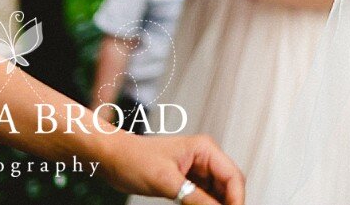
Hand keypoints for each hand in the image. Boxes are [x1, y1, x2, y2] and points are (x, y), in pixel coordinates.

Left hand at [95, 131, 244, 204]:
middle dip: (229, 203)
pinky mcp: (187, 179)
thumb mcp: (166, 182)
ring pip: (218, 192)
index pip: (233, 176)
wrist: (112, 158)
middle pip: (229, 185)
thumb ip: (195, 198)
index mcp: (205, 149)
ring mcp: (197, 168)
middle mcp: (205, 157)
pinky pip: (204, 196)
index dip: (237, 200)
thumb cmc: (135, 160)